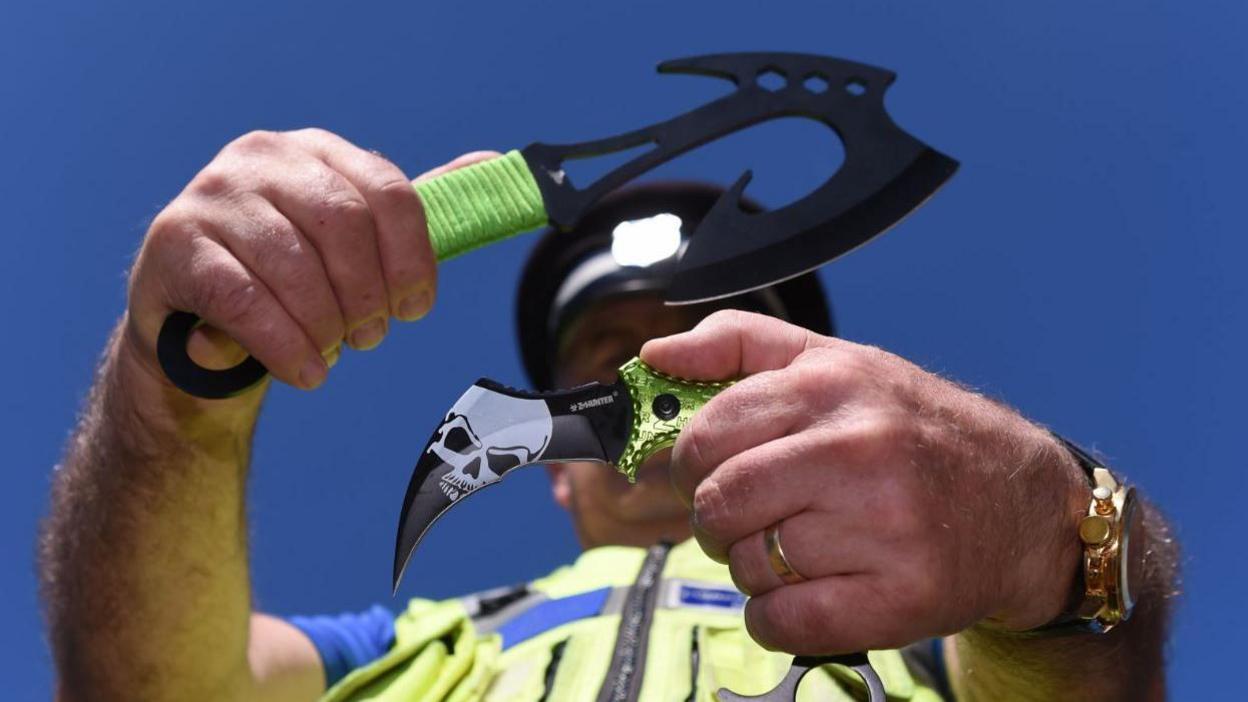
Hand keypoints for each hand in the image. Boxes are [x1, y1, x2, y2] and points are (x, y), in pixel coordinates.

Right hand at [125, 128, 495, 393]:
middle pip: (344, 225)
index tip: (415, 310)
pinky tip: (306, 371)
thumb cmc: (290, 279)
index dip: (413, 259)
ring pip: (294, 266)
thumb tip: (489, 165)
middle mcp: (261, 158)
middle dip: (367, 295)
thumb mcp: (352, 243)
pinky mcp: (172, 244)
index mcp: (316, 152)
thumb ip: (408, 212)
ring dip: (325, 325)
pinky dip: (285, 346)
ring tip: (331, 352)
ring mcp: (211, 195)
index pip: (387, 192)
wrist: (198, 326)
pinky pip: (244, 301)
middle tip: (369, 337)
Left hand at [641, 311, 1088, 654]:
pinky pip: (783, 622)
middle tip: (743, 518)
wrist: (1025, 504)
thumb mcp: (836, 361)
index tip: (705, 472)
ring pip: (748, 566)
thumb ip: (739, 343)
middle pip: (720, 504)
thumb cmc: (914, 429)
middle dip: (715, 519)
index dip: (688, 462)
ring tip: (798, 548)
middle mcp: (858, 450)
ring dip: (754, 567)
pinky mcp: (901, 598)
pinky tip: (807, 592)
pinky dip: (775, 618)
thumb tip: (654, 354)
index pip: (706, 432)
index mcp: (832, 385)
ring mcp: (883, 526)